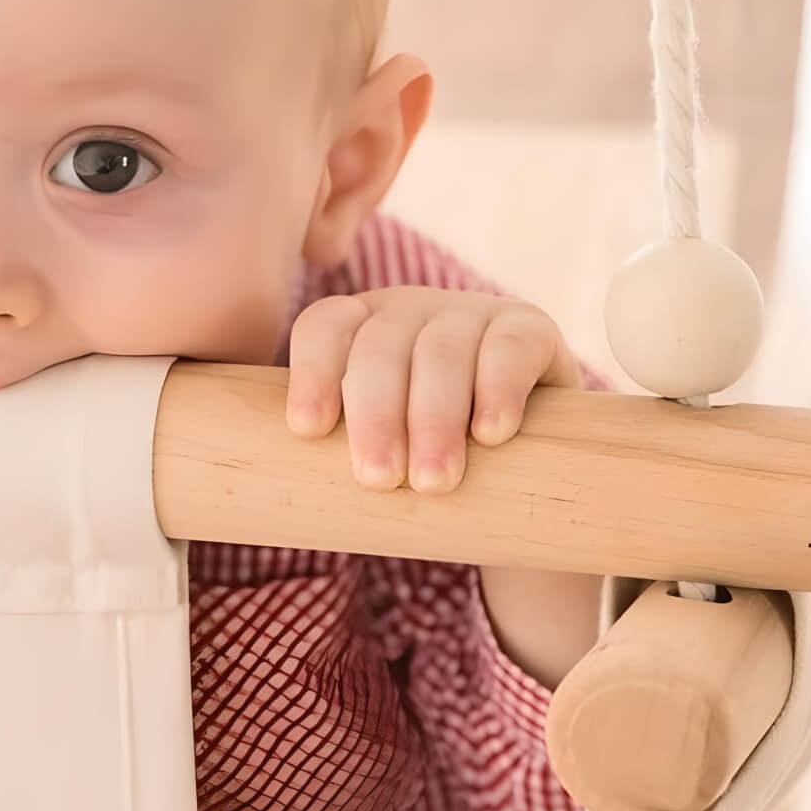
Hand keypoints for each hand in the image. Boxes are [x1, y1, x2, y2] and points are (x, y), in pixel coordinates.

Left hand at [284, 287, 581, 492]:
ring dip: (433, 418)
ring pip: (441, 352)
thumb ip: (340, 452)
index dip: (312, 372)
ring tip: (431, 482)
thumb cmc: (427, 451)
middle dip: (375, 415)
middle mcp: (408, 309)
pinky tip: (491, 434)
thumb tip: (281, 500)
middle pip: (379, 348)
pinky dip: (498, 389)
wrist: (527, 452)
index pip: (322, 328)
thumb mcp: (382, 442)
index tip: (308, 429)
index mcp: (359, 327)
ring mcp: (469, 312)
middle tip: (377, 479)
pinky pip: (509, 347)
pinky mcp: (528, 328)